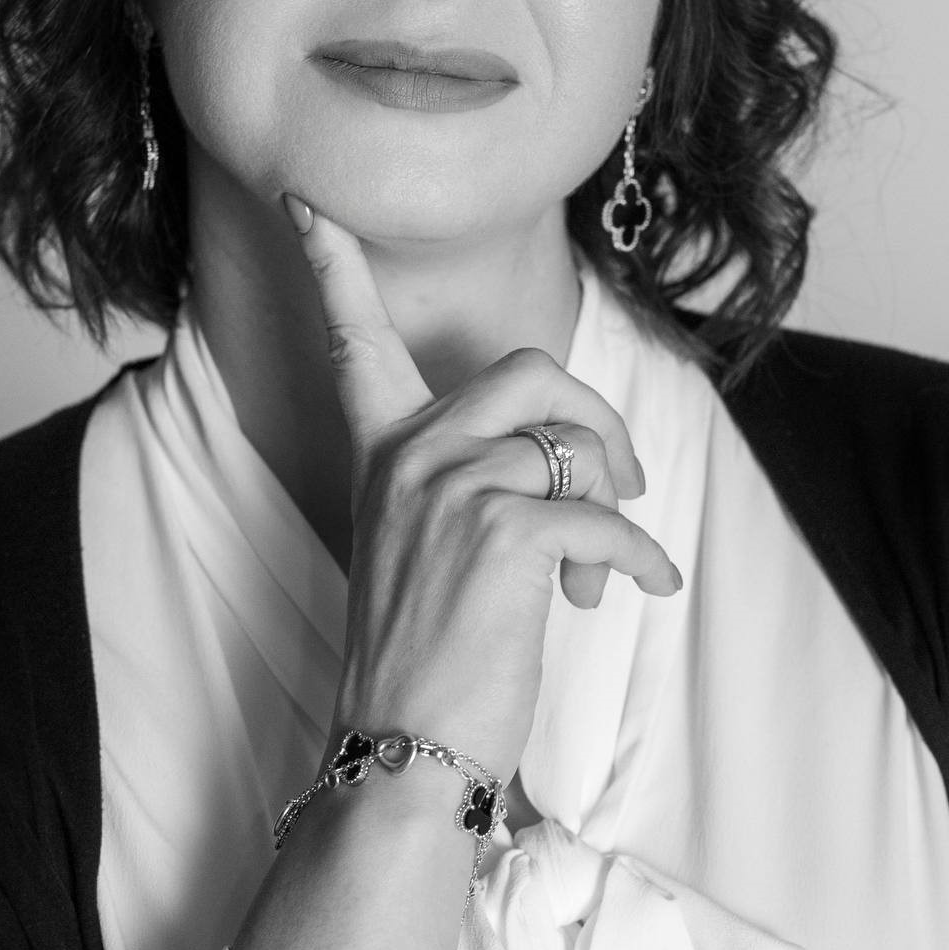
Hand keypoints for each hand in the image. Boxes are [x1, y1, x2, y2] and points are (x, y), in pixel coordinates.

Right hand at [285, 195, 682, 786]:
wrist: (403, 748)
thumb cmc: (427, 649)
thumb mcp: (426, 541)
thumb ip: (473, 477)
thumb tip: (580, 464)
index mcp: (383, 448)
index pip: (351, 337)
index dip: (329, 263)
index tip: (304, 200)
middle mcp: (409, 454)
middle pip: (531, 368)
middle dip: (595, 415)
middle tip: (624, 476)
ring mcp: (450, 488)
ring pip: (575, 444)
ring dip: (614, 504)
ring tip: (605, 568)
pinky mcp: (501, 535)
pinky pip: (602, 520)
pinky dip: (638, 557)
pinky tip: (644, 586)